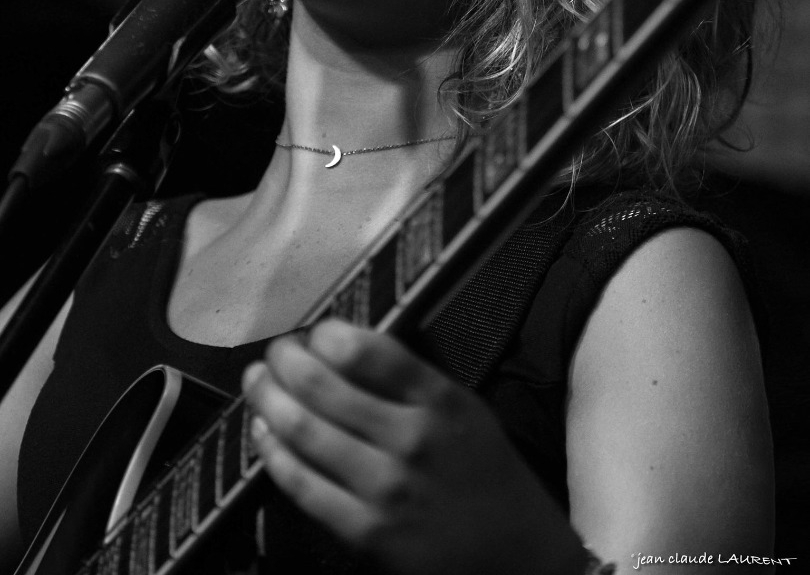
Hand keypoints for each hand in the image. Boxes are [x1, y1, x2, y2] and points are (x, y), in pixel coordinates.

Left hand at [242, 318, 586, 574]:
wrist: (518, 556)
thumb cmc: (486, 472)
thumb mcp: (462, 408)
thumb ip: (410, 380)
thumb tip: (342, 347)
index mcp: (439, 401)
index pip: (367, 351)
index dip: (326, 335)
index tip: (315, 332)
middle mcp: (411, 439)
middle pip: (322, 387)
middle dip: (286, 361)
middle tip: (275, 352)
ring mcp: (385, 489)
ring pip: (303, 432)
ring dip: (268, 399)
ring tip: (256, 383)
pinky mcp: (366, 532)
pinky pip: (302, 485)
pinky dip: (272, 452)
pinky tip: (263, 433)